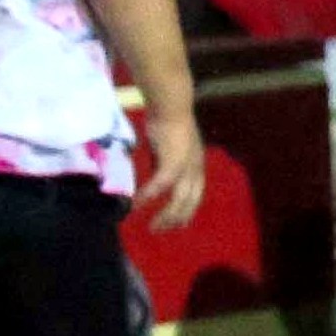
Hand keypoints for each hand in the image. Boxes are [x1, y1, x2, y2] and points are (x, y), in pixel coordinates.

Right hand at [132, 111, 207, 230]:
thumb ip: (163, 164)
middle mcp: (196, 169)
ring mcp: (187, 167)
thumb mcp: (167, 149)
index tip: (176, 224)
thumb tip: (154, 178)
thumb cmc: (167, 122)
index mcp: (197, 166)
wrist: (170, 104)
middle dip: (176, 219)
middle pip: (189, 203)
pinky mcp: (173, 162)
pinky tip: (138, 204)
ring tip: (153, 226)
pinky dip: (149, 196)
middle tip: (160, 230)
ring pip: (179, 200)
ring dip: (165, 215)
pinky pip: (161, 185)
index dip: (187, 211)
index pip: (195, 195)